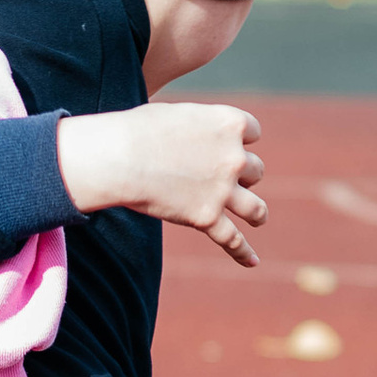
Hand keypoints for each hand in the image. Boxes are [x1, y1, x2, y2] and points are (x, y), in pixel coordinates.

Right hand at [55, 100, 266, 264]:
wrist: (119, 158)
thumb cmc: (138, 131)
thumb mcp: (178, 114)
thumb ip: (198, 126)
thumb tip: (196, 136)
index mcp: (228, 123)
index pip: (253, 132)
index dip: (240, 141)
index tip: (229, 146)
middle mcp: (234, 157)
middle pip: (255, 169)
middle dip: (242, 174)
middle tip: (223, 179)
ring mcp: (223, 190)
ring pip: (256, 207)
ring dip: (258, 213)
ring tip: (258, 219)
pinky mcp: (207, 217)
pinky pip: (232, 239)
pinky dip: (242, 252)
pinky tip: (252, 262)